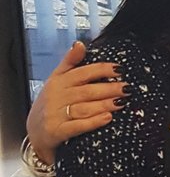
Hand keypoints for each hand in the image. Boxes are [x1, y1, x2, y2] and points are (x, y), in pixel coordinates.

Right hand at [26, 41, 126, 161]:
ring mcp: (56, 114)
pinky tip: (108, 118)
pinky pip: (78, 126)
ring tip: (122, 102)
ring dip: (104, 104)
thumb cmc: (51, 104)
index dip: (101, 70)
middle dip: (108, 88)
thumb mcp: (56, 81)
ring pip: (84, 108)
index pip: (81, 73)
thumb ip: (69, 63)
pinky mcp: (58, 131)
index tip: (119, 69)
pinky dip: (94, 121)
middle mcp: (56, 96)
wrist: (35, 132)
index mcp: (58, 82)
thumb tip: (80, 44)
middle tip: (127, 88)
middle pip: (86, 91)